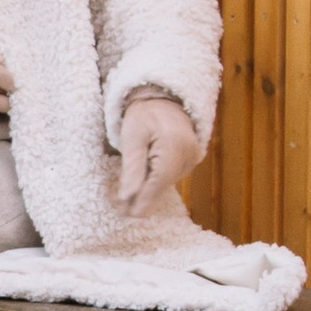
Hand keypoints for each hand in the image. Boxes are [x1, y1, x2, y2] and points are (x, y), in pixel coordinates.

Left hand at [112, 90, 203, 208]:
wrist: (163, 98)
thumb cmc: (144, 114)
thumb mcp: (131, 138)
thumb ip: (132, 169)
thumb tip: (127, 198)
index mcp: (173, 149)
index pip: (155, 187)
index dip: (138, 202)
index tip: (122, 211)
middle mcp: (188, 157)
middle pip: (161, 190)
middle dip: (140, 197)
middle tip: (118, 204)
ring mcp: (193, 160)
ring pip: (165, 186)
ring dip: (147, 189)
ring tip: (127, 188)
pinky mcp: (191, 161)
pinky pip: (170, 178)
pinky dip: (155, 180)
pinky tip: (143, 176)